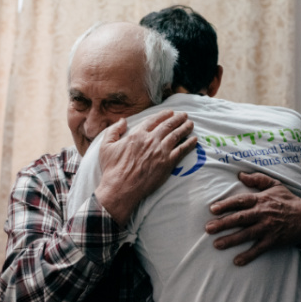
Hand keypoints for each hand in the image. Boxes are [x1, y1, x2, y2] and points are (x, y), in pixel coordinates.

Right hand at [95, 110, 196, 226]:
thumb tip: (122, 120)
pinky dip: (189, 144)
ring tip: (190, 124)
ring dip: (185, 128)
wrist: (121, 188)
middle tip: (184, 115)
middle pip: (168, 125)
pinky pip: (181, 150)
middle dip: (177, 118)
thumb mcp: (106, 146)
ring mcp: (160, 151)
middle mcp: (151, 140)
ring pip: (176, 135)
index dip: (163, 115)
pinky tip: (194, 140)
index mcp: (137, 134)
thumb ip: (114, 130)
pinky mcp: (167, 163)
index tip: (170, 112)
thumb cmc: (112, 169)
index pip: (153, 120)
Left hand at [205, 172, 300, 265]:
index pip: (241, 201)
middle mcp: (263, 214)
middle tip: (208, 228)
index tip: (212, 209)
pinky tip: (237, 261)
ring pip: (246, 235)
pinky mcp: (273, 241)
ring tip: (216, 245)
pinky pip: (259, 249)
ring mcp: (267, 229)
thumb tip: (240, 174)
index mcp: (261, 200)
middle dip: (223, 224)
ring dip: (231, 240)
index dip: (226, 204)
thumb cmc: (289, 201)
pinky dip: (248, 256)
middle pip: (240, 219)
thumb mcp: (275, 185)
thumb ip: (258, 179)